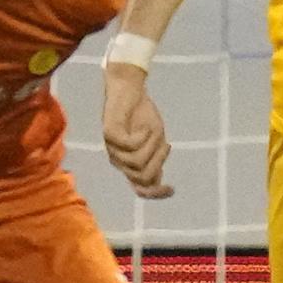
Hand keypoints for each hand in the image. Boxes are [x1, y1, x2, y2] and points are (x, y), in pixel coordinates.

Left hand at [100, 65, 173, 199]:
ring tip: (154, 130)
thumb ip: (155, 160)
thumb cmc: (142, 113)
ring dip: (152, 146)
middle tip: (165, 143)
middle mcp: (118, 160)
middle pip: (143, 177)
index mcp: (129, 164)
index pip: (140, 189)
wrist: (129, 88)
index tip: (172, 189)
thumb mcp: (155, 140)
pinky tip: (145, 124)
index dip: (155, 194)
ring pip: (137, 162)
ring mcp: (112, 149)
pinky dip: (144, 135)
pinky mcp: (109, 135)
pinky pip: (132, 145)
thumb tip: (157, 181)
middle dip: (158, 162)